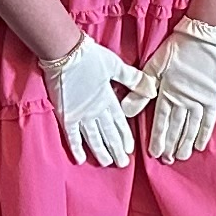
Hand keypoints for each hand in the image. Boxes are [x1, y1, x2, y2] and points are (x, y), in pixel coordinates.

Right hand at [45, 34, 153, 170]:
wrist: (64, 52)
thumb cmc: (90, 56)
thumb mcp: (116, 65)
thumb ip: (133, 79)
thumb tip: (151, 89)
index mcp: (109, 99)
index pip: (120, 123)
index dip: (125, 137)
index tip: (130, 150)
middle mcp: (96, 110)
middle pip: (108, 134)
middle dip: (116, 150)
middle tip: (122, 164)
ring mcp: (80, 114)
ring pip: (93, 138)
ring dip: (100, 152)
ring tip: (107, 163)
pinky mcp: (65, 115)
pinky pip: (71, 136)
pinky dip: (76, 148)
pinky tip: (81, 159)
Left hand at [142, 16, 215, 163]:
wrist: (203, 37)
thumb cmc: (177, 50)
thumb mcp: (154, 67)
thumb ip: (141, 90)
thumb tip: (125, 110)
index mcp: (168, 93)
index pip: (161, 122)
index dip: (158, 138)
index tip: (154, 153)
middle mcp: (185, 101)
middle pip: (176, 128)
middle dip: (171, 145)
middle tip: (167, 160)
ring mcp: (200, 100)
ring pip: (191, 127)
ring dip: (185, 143)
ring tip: (181, 156)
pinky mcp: (212, 97)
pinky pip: (209, 120)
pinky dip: (204, 134)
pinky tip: (200, 145)